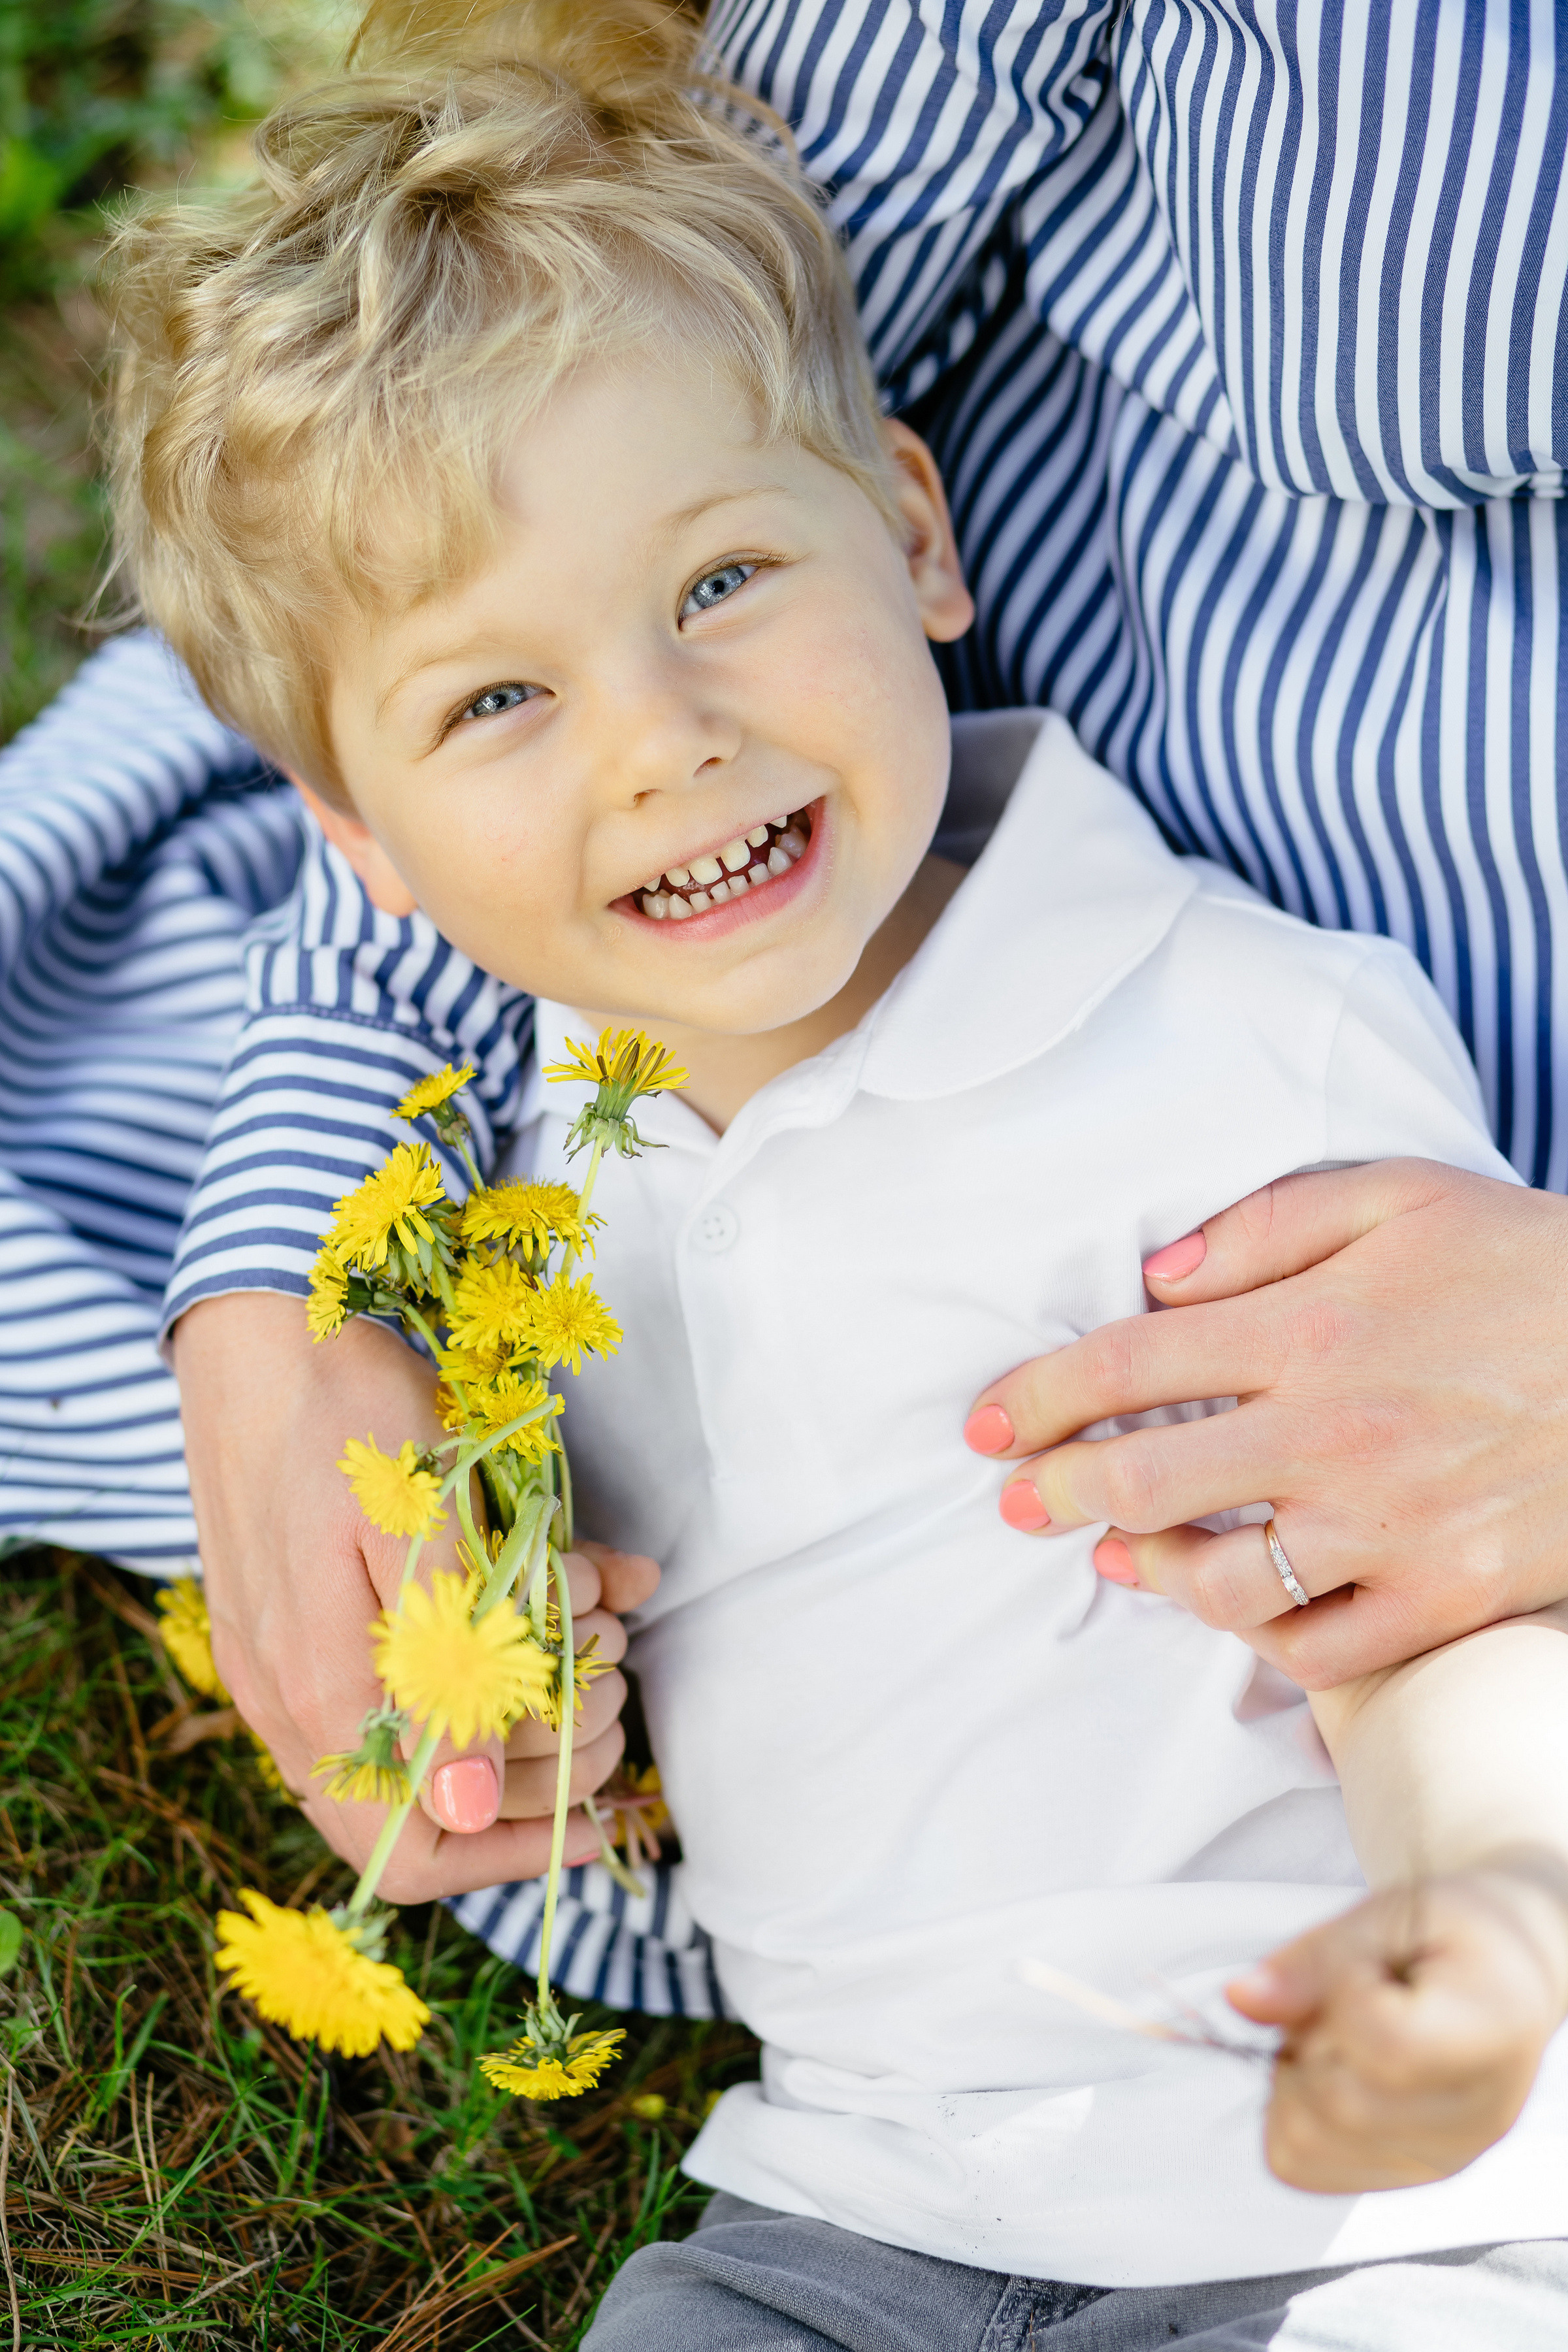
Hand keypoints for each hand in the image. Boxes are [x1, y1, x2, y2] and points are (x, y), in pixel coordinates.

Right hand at [174, 1291, 657, 1899]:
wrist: (261, 1317)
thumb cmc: (348, 1404)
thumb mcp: (417, 1519)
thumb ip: (444, 1658)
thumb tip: (461, 1810)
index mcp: (317, 1689)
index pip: (411, 1854)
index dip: (514, 1850)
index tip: (602, 1806)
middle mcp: (288, 1700)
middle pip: (432, 1813)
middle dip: (545, 1766)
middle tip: (615, 1680)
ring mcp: (284, 1663)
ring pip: (418, 1753)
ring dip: (523, 1713)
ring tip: (592, 1626)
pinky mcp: (295, 1620)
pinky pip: (394, 1687)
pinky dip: (480, 1663)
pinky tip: (552, 1595)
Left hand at [964, 1161, 1567, 1683]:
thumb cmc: (1532, 1263)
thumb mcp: (1402, 1198)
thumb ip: (1266, 1227)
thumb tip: (1155, 1276)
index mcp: (1312, 1327)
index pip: (1127, 1365)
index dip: (1034, 1397)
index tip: (985, 1424)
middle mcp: (1334, 1434)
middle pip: (1148, 1480)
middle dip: (1059, 1492)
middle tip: (1018, 1500)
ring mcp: (1392, 1527)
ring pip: (1223, 1582)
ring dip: (1152, 1571)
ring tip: (1122, 1555)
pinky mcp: (1449, 1597)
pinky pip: (1323, 1648)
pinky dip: (1265, 1638)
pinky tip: (1241, 1606)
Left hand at [1229, 1862, 1567, 2191]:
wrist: (1507, 1971)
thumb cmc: (1451, 1933)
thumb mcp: (1387, 1912)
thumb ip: (1315, 1958)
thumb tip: (1240, 1999)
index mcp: (1494, 2029)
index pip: (1383, 2045)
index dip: (1342, 1993)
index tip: (1363, 1967)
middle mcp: (1479, 2115)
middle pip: (1335, 2105)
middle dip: (1305, 2039)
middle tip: (1339, 1999)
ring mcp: (1446, 2157)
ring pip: (1306, 2144)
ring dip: (1293, 2078)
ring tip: (1337, 2035)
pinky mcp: (1411, 2175)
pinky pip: (1304, 2165)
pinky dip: (1293, 2113)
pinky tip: (1332, 2070)